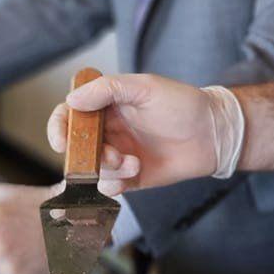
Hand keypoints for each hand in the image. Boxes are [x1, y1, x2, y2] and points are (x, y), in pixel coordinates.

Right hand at [46, 74, 241, 194]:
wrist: (214, 134)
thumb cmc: (184, 104)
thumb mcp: (146, 87)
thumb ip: (108, 89)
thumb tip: (72, 99)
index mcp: (107, 105)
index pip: (70, 114)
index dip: (59, 128)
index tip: (61, 142)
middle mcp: (109, 130)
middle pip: (76, 147)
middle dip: (85, 155)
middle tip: (110, 154)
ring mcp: (119, 154)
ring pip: (92, 169)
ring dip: (107, 169)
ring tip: (132, 162)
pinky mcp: (131, 177)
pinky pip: (109, 186)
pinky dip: (116, 184)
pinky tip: (136, 171)